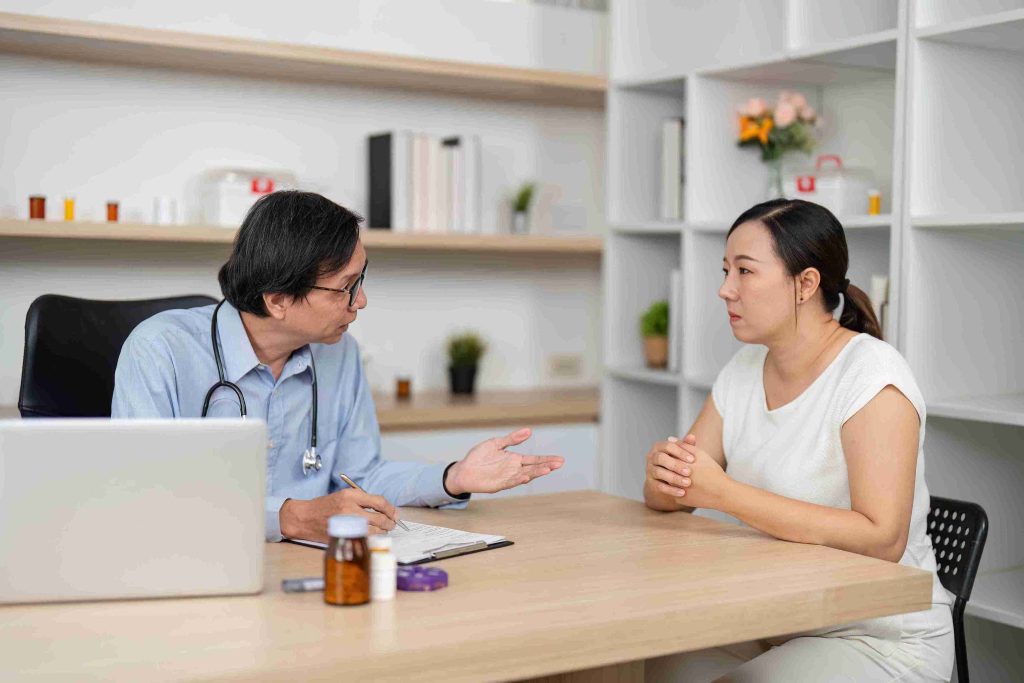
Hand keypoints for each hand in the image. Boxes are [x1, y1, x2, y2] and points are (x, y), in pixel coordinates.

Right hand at [279, 488, 399, 542]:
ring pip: (374, 531)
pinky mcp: (343, 535)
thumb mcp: (343, 496)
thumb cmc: (324, 506)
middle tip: (392, 524)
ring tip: (383, 531)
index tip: (394, 514)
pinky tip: (371, 536)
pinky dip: (370, 539)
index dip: (391, 509)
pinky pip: (363, 539)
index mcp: (351, 495)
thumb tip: (384, 510)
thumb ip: (362, 501)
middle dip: (389, 523)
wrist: (304, 517)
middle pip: (379, 518)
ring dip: (382, 532)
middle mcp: (350, 508)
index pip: (379, 502)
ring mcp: (346, 524)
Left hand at [445, 428, 564, 494]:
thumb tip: (529, 431)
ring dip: (536, 473)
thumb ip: (512, 438)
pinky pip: (510, 482)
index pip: (534, 459)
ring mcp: (507, 477)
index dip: (546, 459)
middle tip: (559, 463)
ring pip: (525, 475)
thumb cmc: (479, 457)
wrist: (463, 470)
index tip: (560, 459)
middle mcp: (513, 469)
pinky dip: (519, 480)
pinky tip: (527, 477)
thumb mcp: (496, 443)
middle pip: (533, 467)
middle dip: (546, 465)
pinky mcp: (498, 484)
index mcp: (515, 459)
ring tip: (548, 469)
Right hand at [645, 436, 694, 507]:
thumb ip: (687, 446)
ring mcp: (649, 470)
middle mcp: (651, 457)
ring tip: (688, 483)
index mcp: (659, 447)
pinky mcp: (650, 483)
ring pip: (659, 472)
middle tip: (689, 471)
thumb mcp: (683, 454)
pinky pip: (659, 486)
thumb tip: (692, 436)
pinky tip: (682, 493)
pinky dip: (671, 490)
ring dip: (674, 478)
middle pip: (661, 458)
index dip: (680, 452)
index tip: (693, 459)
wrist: (669, 480)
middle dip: (675, 465)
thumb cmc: (679, 462)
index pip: (668, 446)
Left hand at [674, 434, 731, 509]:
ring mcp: (676, 490)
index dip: (675, 456)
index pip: (669, 457)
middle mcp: (676, 478)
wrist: (723, 493)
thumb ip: (684, 445)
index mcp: (681, 465)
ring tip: (690, 478)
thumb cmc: (712, 471)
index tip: (685, 460)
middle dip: (674, 468)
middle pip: (668, 469)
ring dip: (675, 477)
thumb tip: (669, 439)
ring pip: (670, 481)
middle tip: (688, 470)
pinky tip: (691, 488)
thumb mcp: (700, 455)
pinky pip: (675, 491)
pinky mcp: (679, 499)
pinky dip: (680, 488)